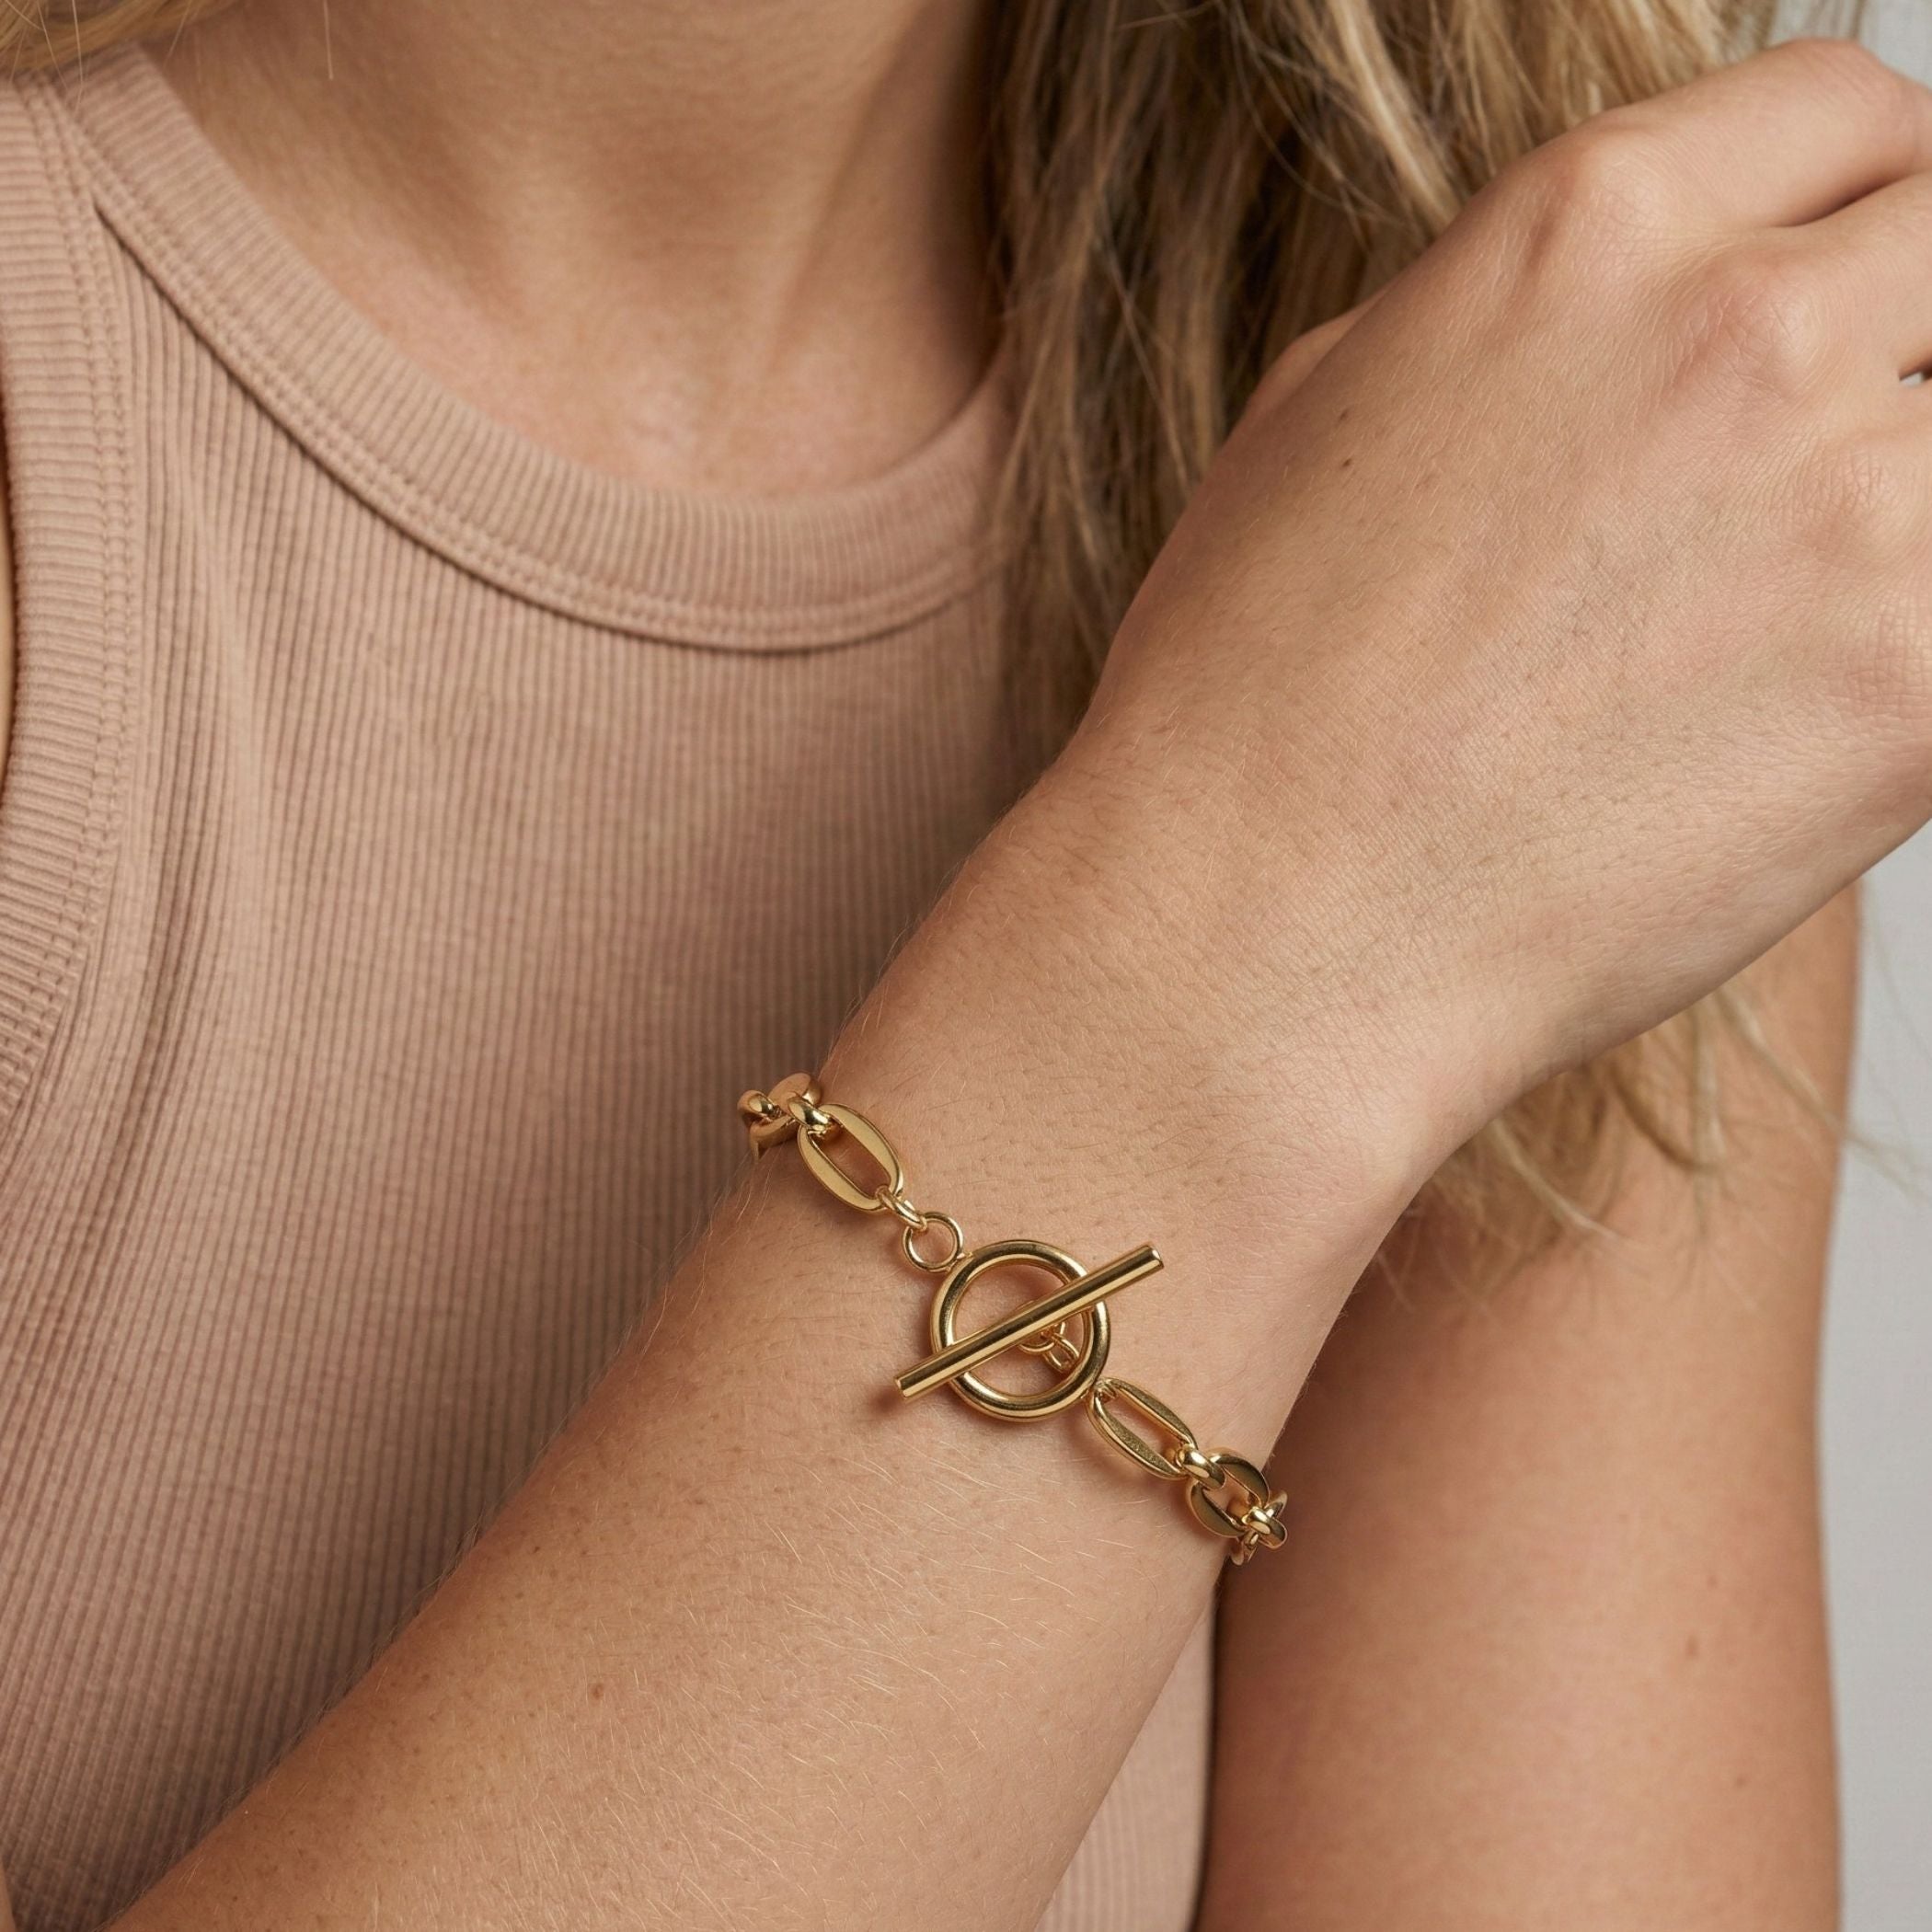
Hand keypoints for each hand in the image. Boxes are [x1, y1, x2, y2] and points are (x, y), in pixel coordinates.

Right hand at [1058, 37, 1931, 1157]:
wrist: (1254, 929)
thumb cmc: (1246, 707)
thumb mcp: (1325, 420)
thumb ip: (1515, 328)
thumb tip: (1612, 333)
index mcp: (1584, 229)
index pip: (1845, 112)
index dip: (1859, 201)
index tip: (1852, 288)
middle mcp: (1740, 326)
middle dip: (1910, 341)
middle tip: (1829, 472)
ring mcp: (1853, 501)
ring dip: (1908, 516)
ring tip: (1789, 623)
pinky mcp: (1921, 688)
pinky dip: (1912, 663)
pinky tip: (1801, 726)